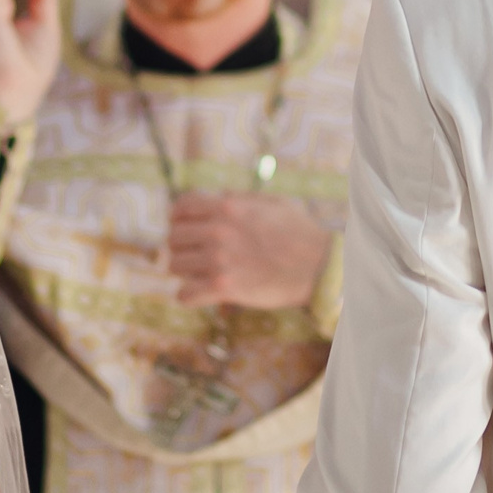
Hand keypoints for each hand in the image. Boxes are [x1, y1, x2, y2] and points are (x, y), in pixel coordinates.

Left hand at [166, 194, 332, 308]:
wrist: (319, 267)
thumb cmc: (300, 234)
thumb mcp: (273, 204)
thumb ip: (243, 199)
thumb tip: (220, 195)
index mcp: (228, 207)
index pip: (181, 207)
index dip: (178, 217)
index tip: (183, 227)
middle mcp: (218, 231)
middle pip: (173, 238)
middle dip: (180, 246)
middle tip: (192, 255)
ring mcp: (219, 260)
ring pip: (175, 266)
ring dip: (184, 271)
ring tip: (198, 274)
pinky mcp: (223, 288)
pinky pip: (184, 295)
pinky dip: (188, 296)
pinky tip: (199, 294)